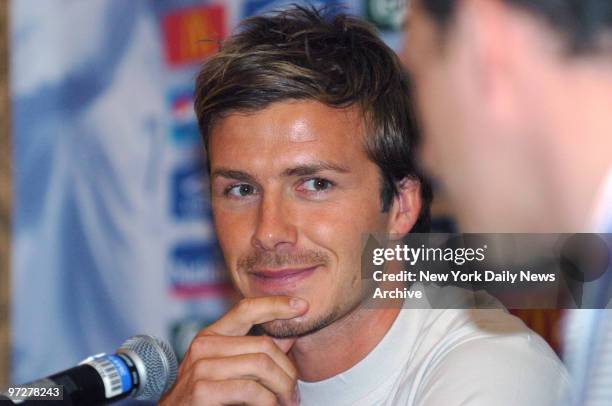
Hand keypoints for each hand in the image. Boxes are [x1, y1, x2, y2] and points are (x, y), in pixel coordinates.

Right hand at [159, 296, 307, 405]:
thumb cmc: (206, 398)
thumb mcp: (229, 369)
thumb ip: (256, 351)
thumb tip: (289, 332)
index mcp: (211, 336)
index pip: (246, 309)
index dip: (276, 304)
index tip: (302, 306)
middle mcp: (204, 346)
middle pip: (264, 345)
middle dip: (288, 371)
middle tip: (293, 394)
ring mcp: (201, 367)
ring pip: (262, 365)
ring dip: (282, 388)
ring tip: (285, 403)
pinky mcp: (203, 390)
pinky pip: (251, 390)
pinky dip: (268, 402)